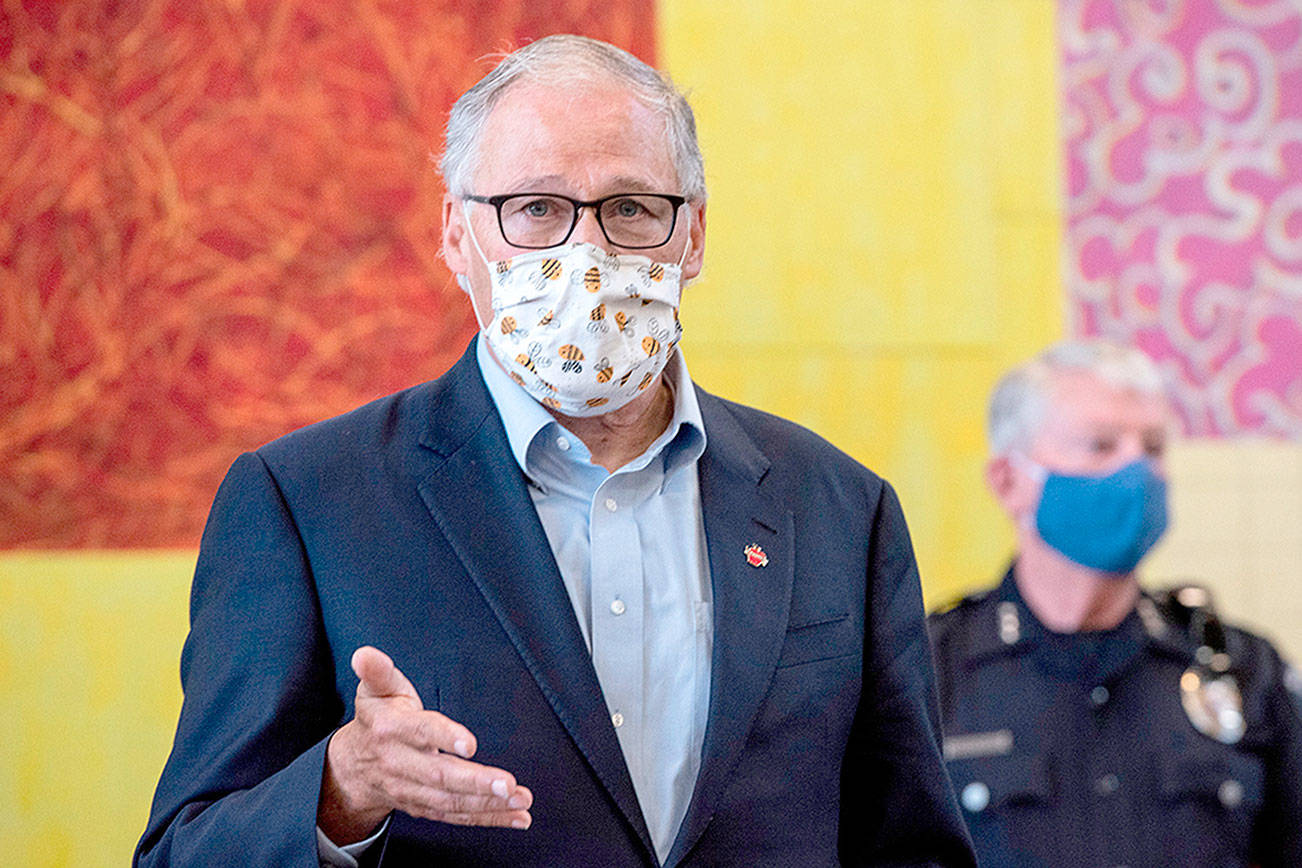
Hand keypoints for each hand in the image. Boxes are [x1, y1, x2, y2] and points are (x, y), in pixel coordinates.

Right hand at [318, 646, 532, 842]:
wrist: (351, 768)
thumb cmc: (376, 720)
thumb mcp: (375, 690)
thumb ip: (377, 671)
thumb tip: (365, 654)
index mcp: (392, 730)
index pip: (421, 732)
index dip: (445, 737)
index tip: (470, 744)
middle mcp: (401, 764)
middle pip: (440, 776)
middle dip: (476, 782)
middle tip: (508, 783)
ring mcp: (412, 791)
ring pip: (452, 801)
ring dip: (489, 804)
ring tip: (520, 800)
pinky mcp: (425, 807)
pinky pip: (458, 816)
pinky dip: (489, 818)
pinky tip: (517, 817)